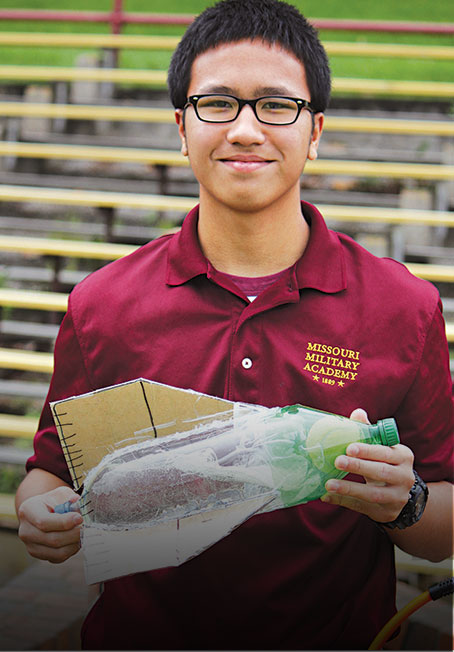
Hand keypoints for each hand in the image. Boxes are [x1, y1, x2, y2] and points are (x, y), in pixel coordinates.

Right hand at [17, 486, 82, 562]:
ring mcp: (31, 545)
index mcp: (28, 511)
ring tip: (84, 533)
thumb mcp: (60, 494)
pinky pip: (58, 558)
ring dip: (75, 544)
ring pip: (57, 552)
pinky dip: (71, 550)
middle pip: (53, 539)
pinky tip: (77, 540)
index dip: (64, 522)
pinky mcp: (38, 555)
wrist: (43, 511)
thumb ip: (69, 499)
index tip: (80, 518)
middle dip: (74, 534)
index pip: (44, 522)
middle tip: (88, 527)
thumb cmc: (53, 501)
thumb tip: (79, 503)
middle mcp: (25, 530)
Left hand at [321, 408, 414, 522]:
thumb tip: (358, 413)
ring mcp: (397, 497)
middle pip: (382, 472)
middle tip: (337, 461)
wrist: (399, 495)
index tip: (349, 447)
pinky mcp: (387, 513)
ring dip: (349, 488)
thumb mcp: (382, 448)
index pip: (386, 453)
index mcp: (404, 457)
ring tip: (328, 484)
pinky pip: (363, 507)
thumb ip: (369, 432)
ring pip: (373, 494)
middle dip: (358, 467)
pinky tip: (327, 496)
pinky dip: (344, 501)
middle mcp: (405, 477)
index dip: (368, 451)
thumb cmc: (385, 463)